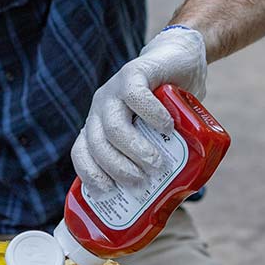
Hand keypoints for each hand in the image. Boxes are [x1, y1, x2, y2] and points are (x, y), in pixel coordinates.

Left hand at [71, 26, 206, 193]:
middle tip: (141, 182)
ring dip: (134, 150)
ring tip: (156, 163)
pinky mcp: (133, 73)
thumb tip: (162, 201)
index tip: (109, 192)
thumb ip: (152, 161)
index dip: (90, 175)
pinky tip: (166, 127)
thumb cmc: (170, 108)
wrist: (182, 63)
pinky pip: (137, 98)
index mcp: (99, 126)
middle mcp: (101, 109)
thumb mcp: (156, 138)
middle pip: (98, 145)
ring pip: (114, 127)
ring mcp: (114, 90)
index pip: (81, 153)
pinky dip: (152, 116)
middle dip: (117, 169)